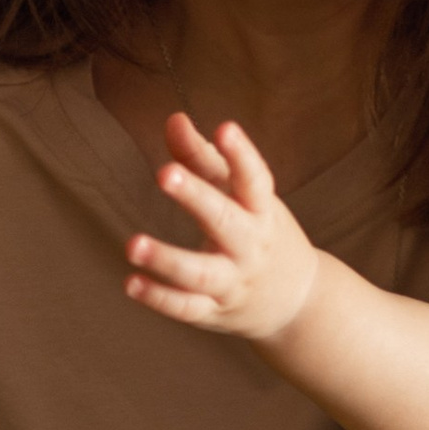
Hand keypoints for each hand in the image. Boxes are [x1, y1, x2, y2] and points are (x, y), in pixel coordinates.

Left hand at [125, 114, 318, 344]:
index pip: (255, 179)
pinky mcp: (215, 311)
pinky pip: (188, 308)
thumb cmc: (258, 231)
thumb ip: (202, 157)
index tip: (226, 127)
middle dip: (197, 197)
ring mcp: (233, 281)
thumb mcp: (240, 195)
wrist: (297, 300)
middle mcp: (250, 246)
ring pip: (201, 273)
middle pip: (225, 221)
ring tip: (133, 244)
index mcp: (260, 210)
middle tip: (165, 173)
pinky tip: (131, 283)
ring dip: (167, 259)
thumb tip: (174, 119)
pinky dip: (160, 299)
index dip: (241, 154)